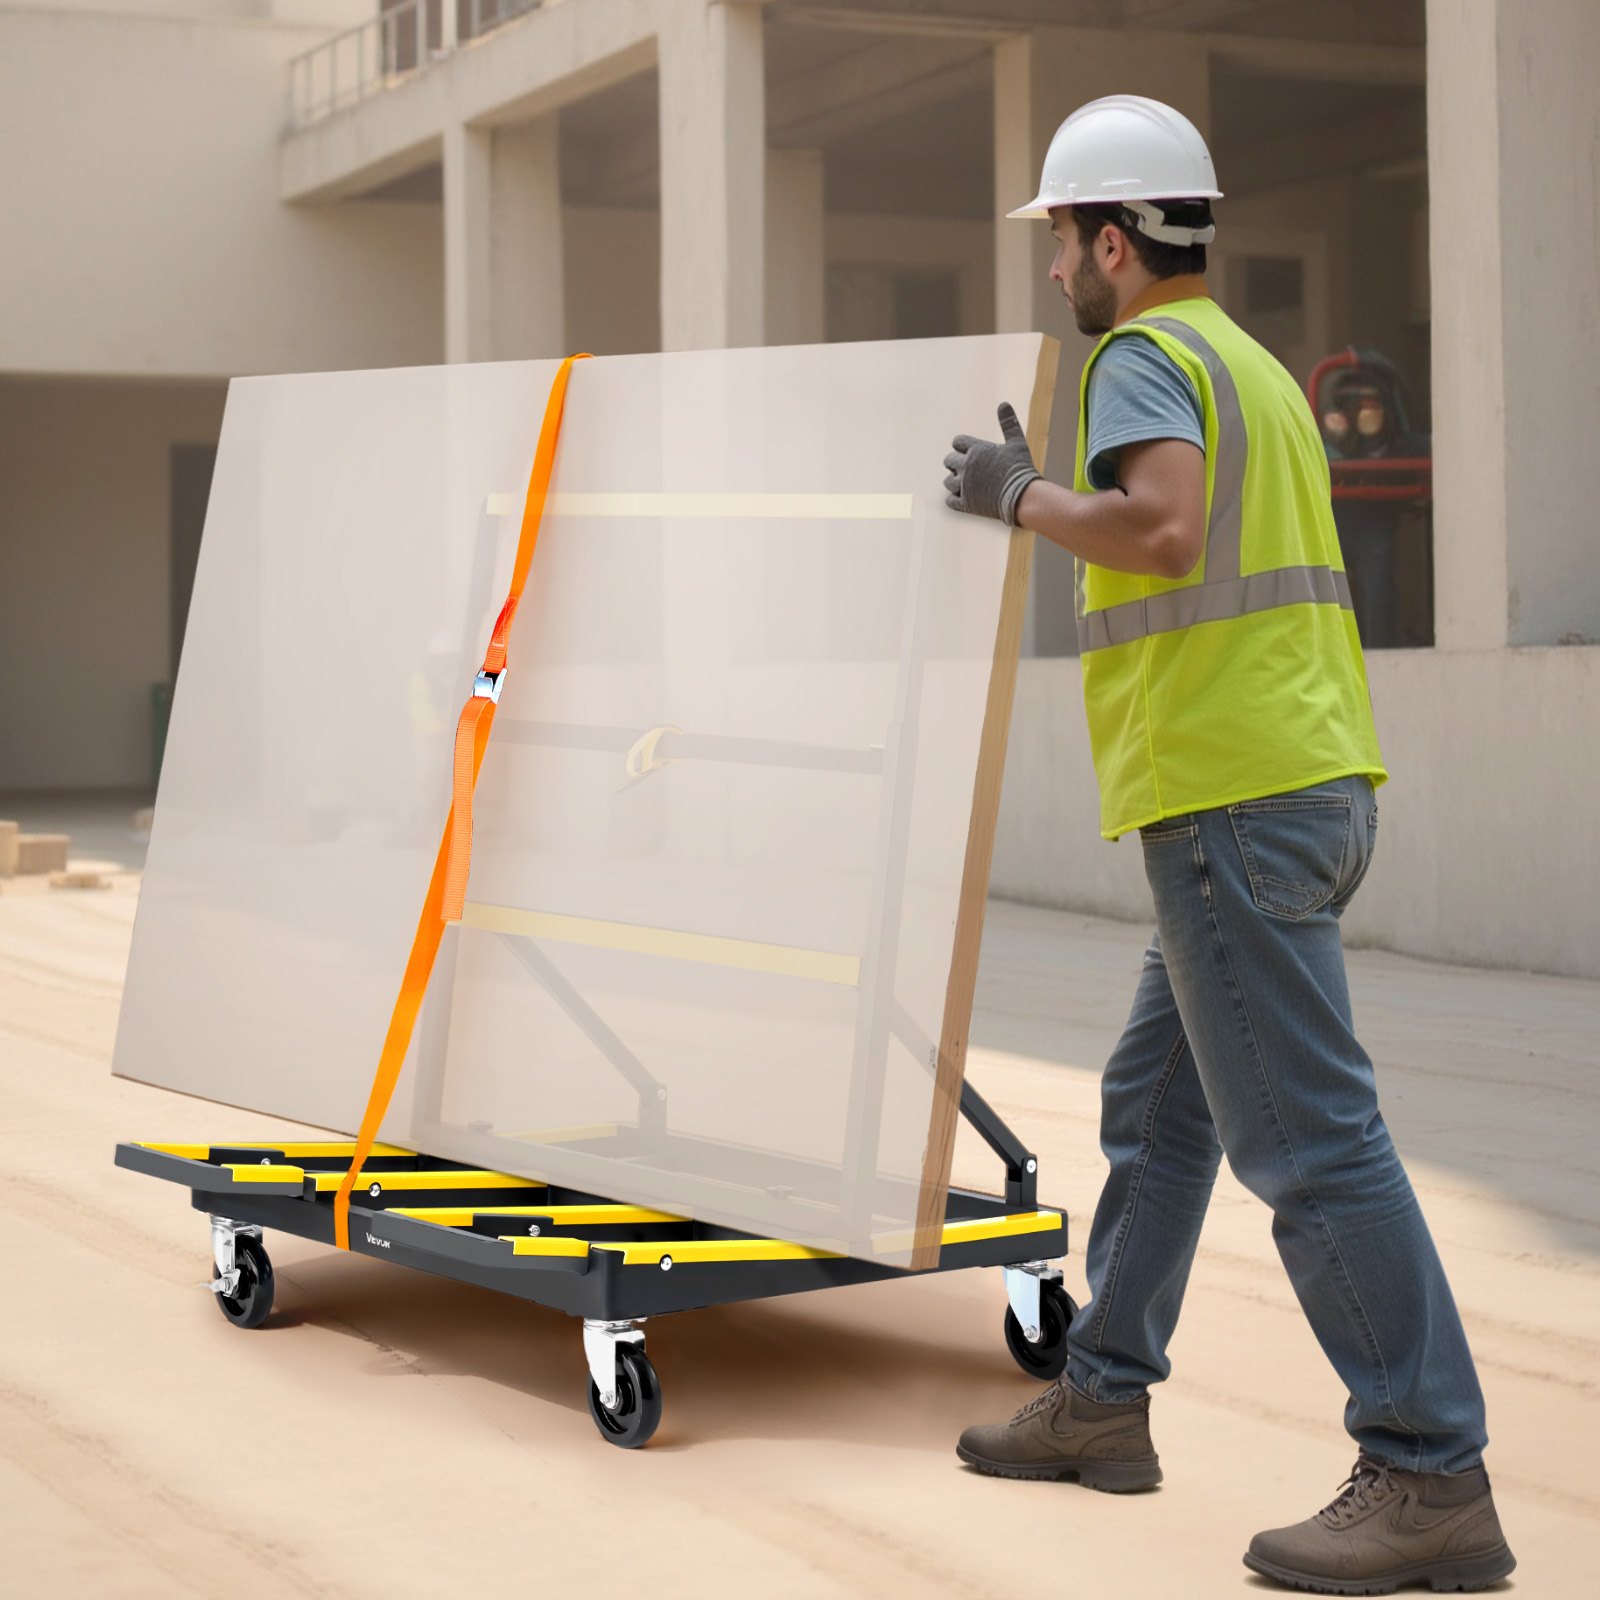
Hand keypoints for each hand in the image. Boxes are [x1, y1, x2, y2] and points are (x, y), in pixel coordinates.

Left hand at [943, 402, 1040, 525]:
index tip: (970, 452)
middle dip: (956, 464)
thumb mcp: (1017, 443)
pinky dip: (955, 499)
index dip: (962, 447)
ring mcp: (964, 486)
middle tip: (969, 470)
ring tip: (968, 484)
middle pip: (949, 461)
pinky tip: (965, 498)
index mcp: (977, 449)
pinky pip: (950, 501)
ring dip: (955, 482)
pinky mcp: (965, 504)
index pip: (957, 442)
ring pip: (947, 481)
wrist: (1024, 497)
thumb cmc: (1021, 469)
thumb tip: (1003, 403)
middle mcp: (967, 466)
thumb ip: (1009, 423)